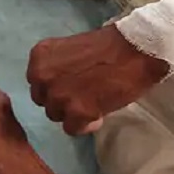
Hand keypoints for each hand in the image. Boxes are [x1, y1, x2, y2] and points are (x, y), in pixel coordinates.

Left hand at [27, 24, 169, 134]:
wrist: (137, 50)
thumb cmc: (111, 45)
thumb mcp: (74, 49)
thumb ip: (61, 66)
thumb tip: (62, 85)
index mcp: (41, 56)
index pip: (37, 81)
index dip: (55, 85)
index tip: (72, 84)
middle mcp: (42, 76)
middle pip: (44, 100)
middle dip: (62, 100)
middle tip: (84, 94)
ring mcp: (58, 95)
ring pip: (57, 115)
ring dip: (74, 112)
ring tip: (94, 102)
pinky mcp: (76, 111)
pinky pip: (72, 128)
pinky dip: (86, 124)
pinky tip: (100, 112)